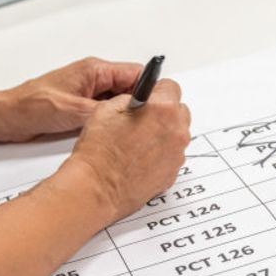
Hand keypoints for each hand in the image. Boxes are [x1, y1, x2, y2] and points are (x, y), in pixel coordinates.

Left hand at [0, 57, 142, 144]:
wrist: (5, 118)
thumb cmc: (28, 106)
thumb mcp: (69, 110)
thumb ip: (100, 111)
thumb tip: (126, 115)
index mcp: (94, 71)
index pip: (135, 75)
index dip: (150, 91)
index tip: (159, 109)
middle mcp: (94, 81)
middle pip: (131, 91)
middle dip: (141, 108)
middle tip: (151, 127)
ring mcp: (89, 97)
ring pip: (120, 105)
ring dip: (127, 118)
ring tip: (137, 135)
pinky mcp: (83, 111)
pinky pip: (107, 116)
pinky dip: (114, 126)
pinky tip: (119, 139)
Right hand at [61, 79, 191, 222]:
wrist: (97, 188)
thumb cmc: (99, 151)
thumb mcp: (108, 108)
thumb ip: (132, 99)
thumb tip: (141, 99)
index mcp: (163, 110)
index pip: (171, 87)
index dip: (156, 91)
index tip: (148, 98)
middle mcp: (176, 132)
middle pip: (179, 112)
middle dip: (163, 113)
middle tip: (142, 120)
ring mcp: (176, 155)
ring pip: (176, 135)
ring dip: (163, 134)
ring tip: (138, 143)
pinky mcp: (172, 174)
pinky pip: (171, 156)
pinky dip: (160, 155)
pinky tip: (140, 159)